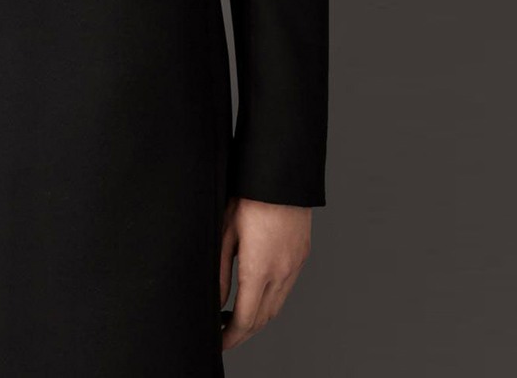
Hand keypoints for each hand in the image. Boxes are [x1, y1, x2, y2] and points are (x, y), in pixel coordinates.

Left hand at [219, 197, 311, 350]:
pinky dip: (271, 301)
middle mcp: (282, 272)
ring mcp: (295, 265)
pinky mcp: (302, 256)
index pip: (245, 318)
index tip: (218, 341)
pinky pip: (286, 288)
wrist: (282, 175)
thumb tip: (215, 302)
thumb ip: (219, 272)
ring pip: (277, 306)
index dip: (230, 336)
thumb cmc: (248, 197)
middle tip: (224, 335)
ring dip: (258, 319)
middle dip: (243, 333)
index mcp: (260, 269)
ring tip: (236, 319)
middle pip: (263, 318)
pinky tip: (257, 295)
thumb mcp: (224, 233)